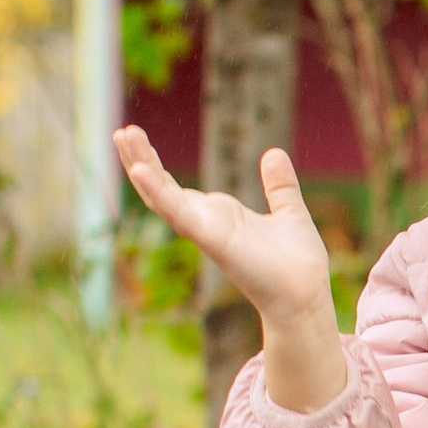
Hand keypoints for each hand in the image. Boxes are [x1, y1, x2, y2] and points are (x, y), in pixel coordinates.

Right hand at [113, 127, 345, 410]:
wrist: (307, 296)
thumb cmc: (297, 264)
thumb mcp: (290, 212)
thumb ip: (279, 185)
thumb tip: (273, 152)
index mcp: (220, 216)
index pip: (176, 188)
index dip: (155, 164)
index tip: (137, 136)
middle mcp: (207, 223)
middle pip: (162, 189)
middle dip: (140, 160)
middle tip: (121, 131)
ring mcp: (207, 232)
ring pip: (163, 198)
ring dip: (142, 168)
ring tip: (122, 137)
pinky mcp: (214, 241)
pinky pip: (181, 215)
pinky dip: (161, 194)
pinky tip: (141, 172)